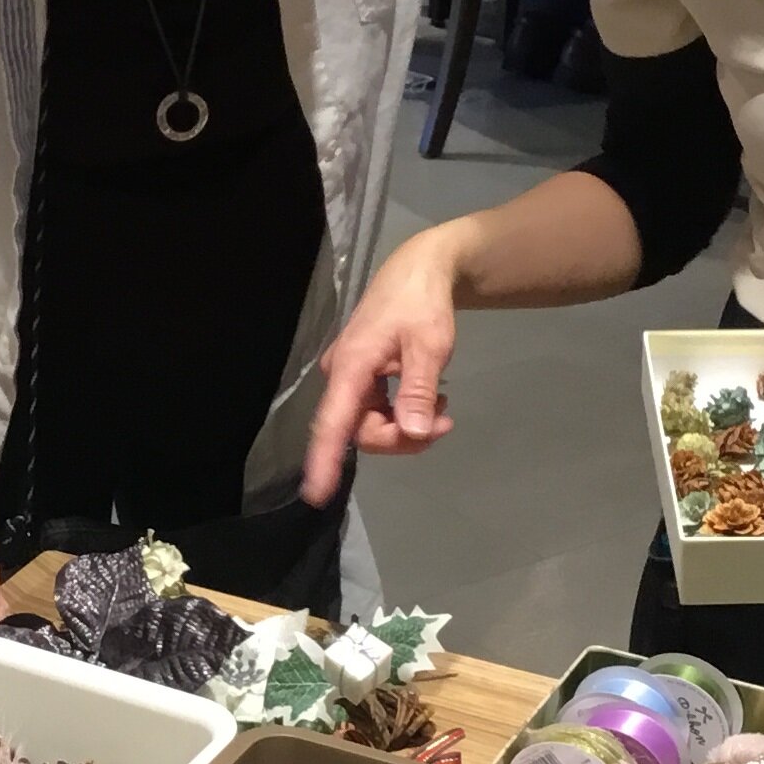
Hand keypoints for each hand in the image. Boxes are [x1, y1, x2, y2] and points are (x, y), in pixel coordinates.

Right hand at [305, 226, 461, 504]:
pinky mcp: (362, 379)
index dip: (325, 459)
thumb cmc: (423, 303)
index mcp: (352, 366)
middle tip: (446, 423)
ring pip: (372, 425)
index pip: (333, 422)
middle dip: (402, 437)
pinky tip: (432, 400)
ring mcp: (351, 378)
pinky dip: (405, 415)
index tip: (317, 493)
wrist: (421, 271)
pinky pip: (377, 413)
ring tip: (444, 408)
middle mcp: (343, 376)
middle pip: (362, 431)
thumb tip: (413, 431)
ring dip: (408, 427)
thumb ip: (419, 391)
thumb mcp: (430, 346)